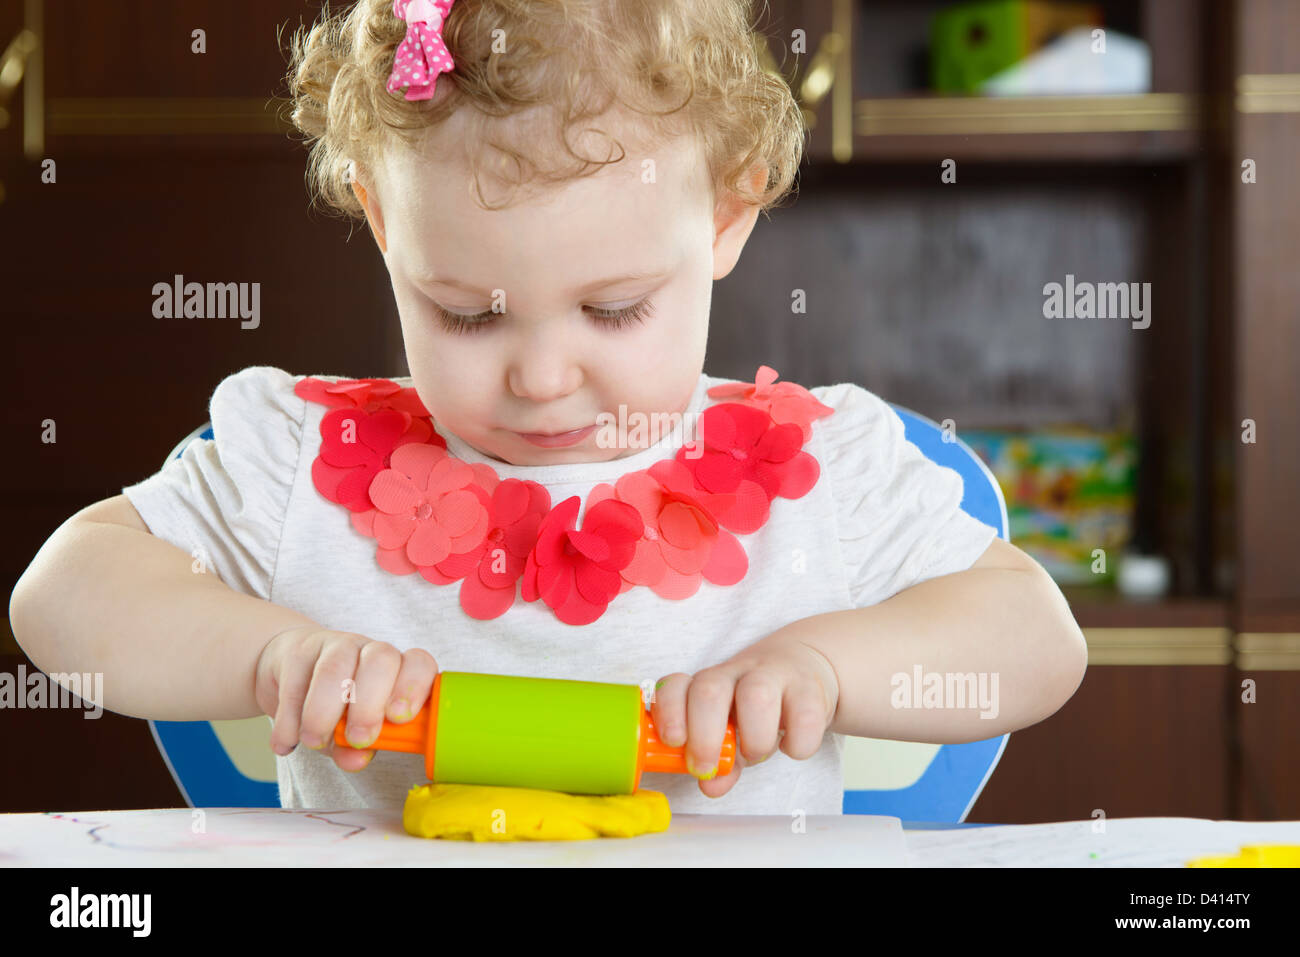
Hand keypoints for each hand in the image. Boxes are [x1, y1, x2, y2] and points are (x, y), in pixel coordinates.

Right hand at [254, 624, 437, 772]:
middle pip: (380, 659)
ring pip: (335, 667)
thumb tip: (357, 761)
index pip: (419, 664)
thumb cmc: (338, 705)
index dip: (414, 688)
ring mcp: (335, 645)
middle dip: (370, 704)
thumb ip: (359, 748)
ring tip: (314, 742)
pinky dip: (289, 718)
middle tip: (359, 740)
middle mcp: (370, 650)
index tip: (399, 719)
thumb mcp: (354, 730)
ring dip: (324, 711)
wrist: (291, 670)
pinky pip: (295, 681)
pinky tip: (286, 741)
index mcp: (398, 668)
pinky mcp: (298, 651)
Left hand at [650, 638, 839, 798]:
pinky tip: (790, 747)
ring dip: (752, 740)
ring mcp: (773, 675)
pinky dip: (796, 744)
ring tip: (755, 754)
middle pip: (709, 690)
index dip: (669, 712)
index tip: (673, 741)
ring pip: (756, 697)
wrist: (806, 666)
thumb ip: (720, 762)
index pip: (676, 685)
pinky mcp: (810, 688)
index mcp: (708, 682)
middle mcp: (736, 672)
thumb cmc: (758, 708)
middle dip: (703, 736)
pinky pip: (804, 717)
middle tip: (705, 767)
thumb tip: (710, 786)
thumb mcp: (733, 731)